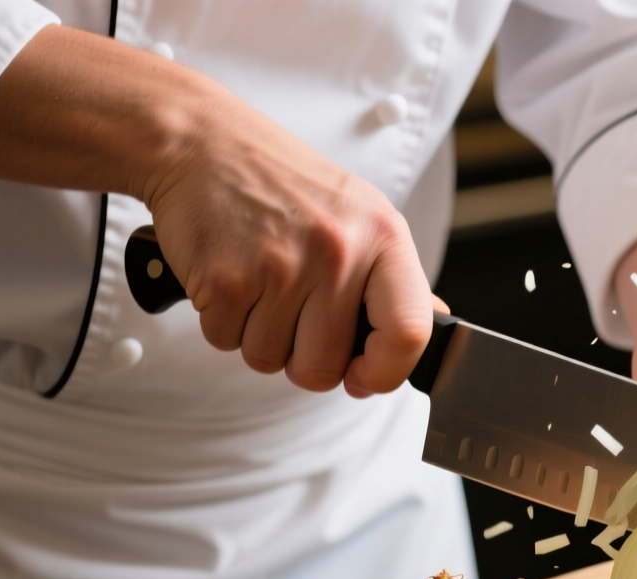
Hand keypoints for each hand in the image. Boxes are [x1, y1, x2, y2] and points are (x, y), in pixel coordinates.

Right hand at [139, 89, 431, 396]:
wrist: (203, 142)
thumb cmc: (283, 183)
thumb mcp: (360, 215)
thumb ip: (394, 277)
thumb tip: (433, 322)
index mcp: (383, 238)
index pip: (409, 333)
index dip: (386, 372)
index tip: (364, 377)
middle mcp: (338, 253)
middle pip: (325, 367)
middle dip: (304, 358)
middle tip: (293, 315)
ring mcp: (281, 268)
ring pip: (270, 360)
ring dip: (260, 337)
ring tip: (261, 284)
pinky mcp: (227, 280)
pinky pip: (227, 342)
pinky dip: (224, 322)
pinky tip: (233, 277)